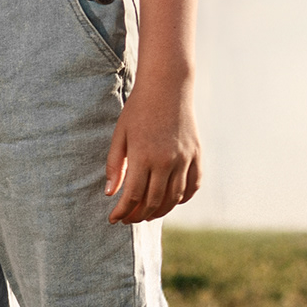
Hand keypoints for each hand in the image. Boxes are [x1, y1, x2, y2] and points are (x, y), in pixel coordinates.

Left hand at [104, 78, 200, 224]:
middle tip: (129, 219)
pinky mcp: (196, 155)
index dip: (122, 212)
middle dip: (138, 215)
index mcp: (143, 156)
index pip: (132, 196)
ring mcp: (184, 159)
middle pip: (153, 201)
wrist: (167, 87)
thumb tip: (110, 194)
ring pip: (174, 198)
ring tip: (147, 215)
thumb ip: (114, 165)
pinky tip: (172, 202)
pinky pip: (193, 185)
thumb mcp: (120, 135)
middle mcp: (166, 161)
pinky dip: (183, 198)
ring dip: (160, 211)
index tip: (113, 219)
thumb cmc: (138, 110)